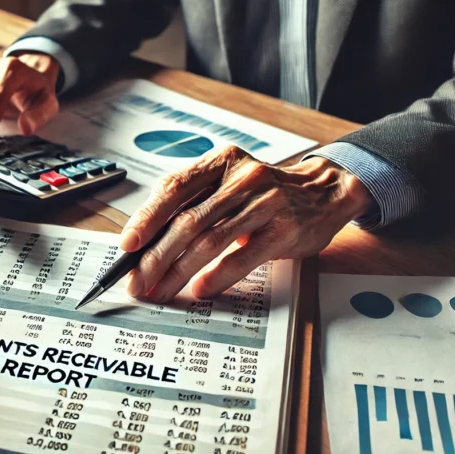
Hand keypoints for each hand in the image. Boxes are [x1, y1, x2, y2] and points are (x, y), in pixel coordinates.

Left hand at [121, 145, 373, 300]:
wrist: (326, 191)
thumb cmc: (266, 193)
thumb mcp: (230, 184)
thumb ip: (195, 205)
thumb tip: (147, 243)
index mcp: (221, 162)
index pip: (174, 188)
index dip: (147, 217)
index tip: (128, 245)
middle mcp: (242, 178)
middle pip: (188, 220)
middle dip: (156, 256)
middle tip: (138, 282)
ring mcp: (266, 202)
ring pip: (211, 240)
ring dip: (179, 271)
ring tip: (160, 291)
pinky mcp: (285, 229)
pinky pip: (244, 255)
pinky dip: (218, 274)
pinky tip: (199, 289)